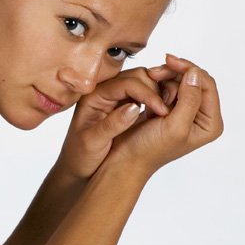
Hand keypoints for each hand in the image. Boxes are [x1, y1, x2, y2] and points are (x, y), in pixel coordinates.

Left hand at [56, 61, 178, 179]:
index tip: (163, 111)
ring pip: (143, 83)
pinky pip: (143, 94)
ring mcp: (114, 97)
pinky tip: (161, 114)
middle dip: (155, 89)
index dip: (147, 94)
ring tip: (167, 112)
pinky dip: (155, 100)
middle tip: (168, 110)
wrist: (76, 167)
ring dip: (158, 93)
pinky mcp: (122, 105)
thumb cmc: (79, 156)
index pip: (126, 83)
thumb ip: (111, 125)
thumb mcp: (92, 142)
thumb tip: (134, 107)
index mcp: (93, 96)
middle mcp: (103, 92)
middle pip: (137, 77)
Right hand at [107, 55, 222, 176]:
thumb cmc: (149, 149)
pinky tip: (149, 86)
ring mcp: (186, 112)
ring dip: (166, 78)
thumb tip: (194, 73)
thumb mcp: (175, 126)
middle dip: (176, 73)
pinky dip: (160, 84)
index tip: (168, 61)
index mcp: (209, 123)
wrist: (125, 159)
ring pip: (182, 81)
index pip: (207, 85)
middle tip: (155, 70)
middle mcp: (201, 116)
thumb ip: (190, 100)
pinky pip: (170, 87)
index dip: (189, 70)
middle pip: (196, 81)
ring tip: (150, 80)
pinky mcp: (171, 109)